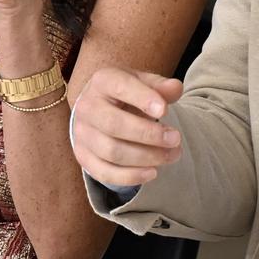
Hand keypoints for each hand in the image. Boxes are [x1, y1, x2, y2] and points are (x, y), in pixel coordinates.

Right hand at [70, 67, 185, 186]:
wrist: (98, 108)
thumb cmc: (126, 94)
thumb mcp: (143, 83)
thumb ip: (160, 86)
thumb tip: (176, 88)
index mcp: (103, 81)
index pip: (120, 87)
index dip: (142, 99)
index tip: (165, 111)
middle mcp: (87, 107)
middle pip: (114, 125)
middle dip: (148, 135)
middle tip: (176, 139)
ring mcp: (82, 134)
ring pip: (112, 152)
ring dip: (146, 157)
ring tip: (172, 155)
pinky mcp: (83, 156)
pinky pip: (104, 172)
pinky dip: (130, 176)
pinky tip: (153, 172)